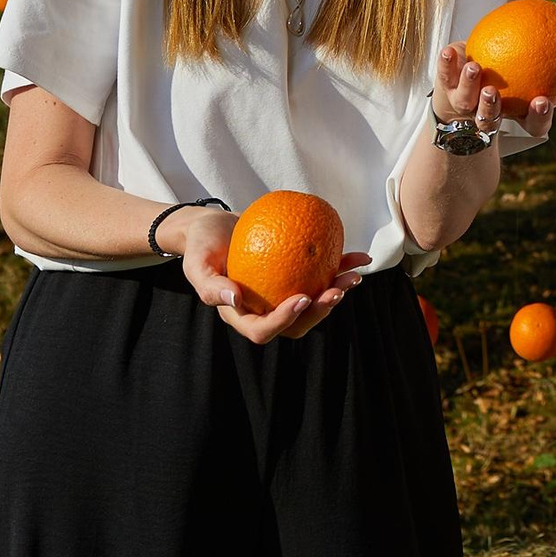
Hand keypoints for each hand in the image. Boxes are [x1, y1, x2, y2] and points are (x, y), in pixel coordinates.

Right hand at [174, 208, 371, 343]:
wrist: (214, 226)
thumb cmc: (202, 245)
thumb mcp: (197, 264)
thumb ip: (210, 285)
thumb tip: (235, 298)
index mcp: (241, 315)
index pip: (262, 330)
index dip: (284, 321)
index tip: (303, 298)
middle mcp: (264, 309)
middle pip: (296, 323)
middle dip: (321, 311)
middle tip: (338, 290)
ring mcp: (282, 294)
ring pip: (314, 303)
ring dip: (337, 292)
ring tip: (353, 276)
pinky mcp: (295, 276)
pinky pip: (320, 276)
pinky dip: (340, 267)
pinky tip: (359, 256)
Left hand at [433, 36, 555, 139]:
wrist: (469, 83)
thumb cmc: (514, 74)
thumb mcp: (541, 64)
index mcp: (516, 114)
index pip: (532, 124)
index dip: (537, 117)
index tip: (541, 101)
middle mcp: (490, 115)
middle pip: (492, 120)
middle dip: (492, 110)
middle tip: (494, 92)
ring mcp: (466, 104)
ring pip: (466, 102)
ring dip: (470, 86)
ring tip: (475, 68)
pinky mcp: (446, 88)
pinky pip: (446, 76)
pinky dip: (448, 64)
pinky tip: (450, 49)